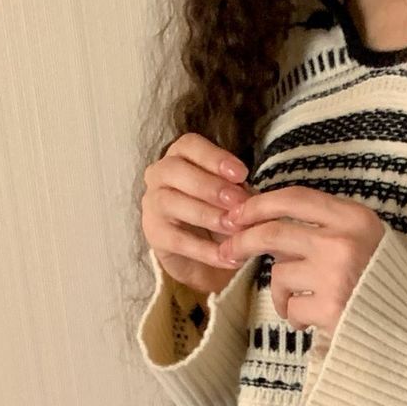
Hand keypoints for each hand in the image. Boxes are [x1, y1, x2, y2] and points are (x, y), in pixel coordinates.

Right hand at [141, 132, 251, 296]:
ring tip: (234, 228)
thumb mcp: (233, 200)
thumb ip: (240, 193)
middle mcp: (159, 174)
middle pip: (176, 170)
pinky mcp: (154, 233)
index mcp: (180, 157)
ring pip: (171, 202)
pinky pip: (177, 239)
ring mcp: (152, 203)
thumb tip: (253, 199)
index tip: (242, 174)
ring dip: (206, 214)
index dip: (214, 157)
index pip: (189, 145)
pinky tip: (227, 256)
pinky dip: (204, 250)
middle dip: (210, 186)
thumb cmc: (219, 215)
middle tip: (238, 202)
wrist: (203, 260)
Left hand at [214, 185, 385, 336]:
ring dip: (280, 291)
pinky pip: (290, 307)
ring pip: (279, 273)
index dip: (259, 204)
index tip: (238, 214)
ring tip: (300, 301)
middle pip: (274, 233)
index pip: (294, 198)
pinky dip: (294, 316)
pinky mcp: (330, 308)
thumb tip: (265, 224)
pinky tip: (311, 319)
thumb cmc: (382, 279)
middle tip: (227, 251)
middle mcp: (343, 241)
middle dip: (242, 241)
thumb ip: (322, 227)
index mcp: (353, 217)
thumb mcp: (362, 239)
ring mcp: (336, 275)